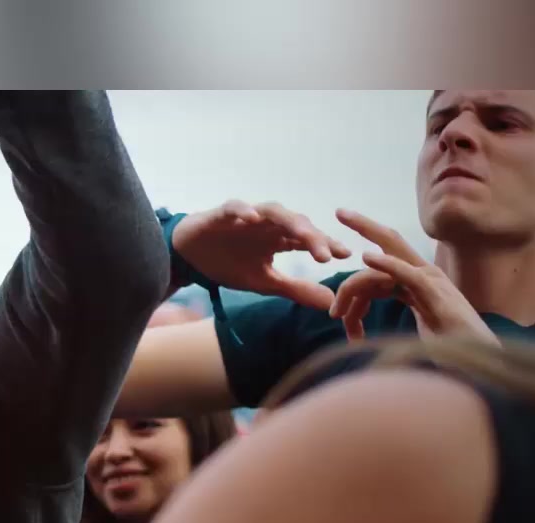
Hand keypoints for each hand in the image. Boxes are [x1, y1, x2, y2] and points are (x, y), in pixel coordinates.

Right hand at [172, 200, 351, 310]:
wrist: (189, 256)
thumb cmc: (228, 264)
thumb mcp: (264, 282)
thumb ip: (296, 289)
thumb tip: (331, 303)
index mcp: (279, 239)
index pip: (308, 239)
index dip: (326, 245)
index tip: (344, 256)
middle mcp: (267, 224)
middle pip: (296, 224)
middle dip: (313, 238)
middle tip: (326, 255)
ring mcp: (245, 217)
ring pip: (273, 211)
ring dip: (289, 221)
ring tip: (303, 235)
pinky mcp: (221, 214)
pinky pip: (234, 207)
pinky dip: (243, 210)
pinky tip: (252, 218)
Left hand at [329, 209, 498, 344]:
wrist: (481, 363)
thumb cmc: (449, 348)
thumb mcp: (414, 325)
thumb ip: (393, 312)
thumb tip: (360, 317)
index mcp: (417, 280)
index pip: (387, 254)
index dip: (363, 246)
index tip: (337, 242)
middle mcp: (425, 275)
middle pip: (391, 241)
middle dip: (364, 224)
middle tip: (339, 210)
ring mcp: (433, 282)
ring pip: (389, 260)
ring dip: (353, 286)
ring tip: (335, 313)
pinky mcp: (437, 295)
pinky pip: (408, 274)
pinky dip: (387, 263)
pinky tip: (367, 258)